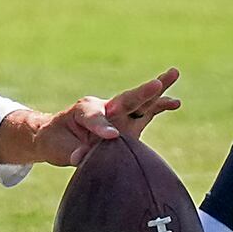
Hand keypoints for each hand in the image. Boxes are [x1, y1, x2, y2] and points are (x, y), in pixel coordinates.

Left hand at [0, 68, 183, 168]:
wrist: (60, 137)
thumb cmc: (56, 140)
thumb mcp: (57, 147)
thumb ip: (71, 152)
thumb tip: (82, 157)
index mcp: (83, 110)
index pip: (95, 118)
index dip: (102, 127)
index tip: (112, 137)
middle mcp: (106, 108)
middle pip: (125, 99)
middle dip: (141, 93)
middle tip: (156, 84)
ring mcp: (120, 115)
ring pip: (140, 101)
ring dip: (157, 90)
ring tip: (174, 73)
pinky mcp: (130, 124)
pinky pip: (147, 113)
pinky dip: (161, 106)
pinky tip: (176, 103)